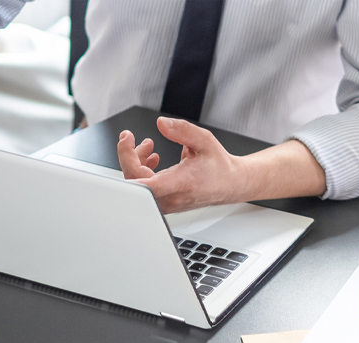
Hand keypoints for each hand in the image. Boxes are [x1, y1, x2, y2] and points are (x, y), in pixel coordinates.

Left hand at [117, 117, 246, 212]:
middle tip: (130, 137)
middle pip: (134, 180)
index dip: (128, 161)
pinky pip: (144, 188)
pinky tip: (151, 159)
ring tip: (147, 146)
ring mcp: (166, 202)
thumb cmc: (219, 166)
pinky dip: (142, 170)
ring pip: (137, 184)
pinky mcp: (164, 202)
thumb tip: (161, 124)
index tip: (127, 141)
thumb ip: (182, 130)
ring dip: (136, 161)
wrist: (230, 184)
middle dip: (128, 154)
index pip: (146, 183)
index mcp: (182, 183)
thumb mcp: (205, 141)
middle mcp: (171, 196)